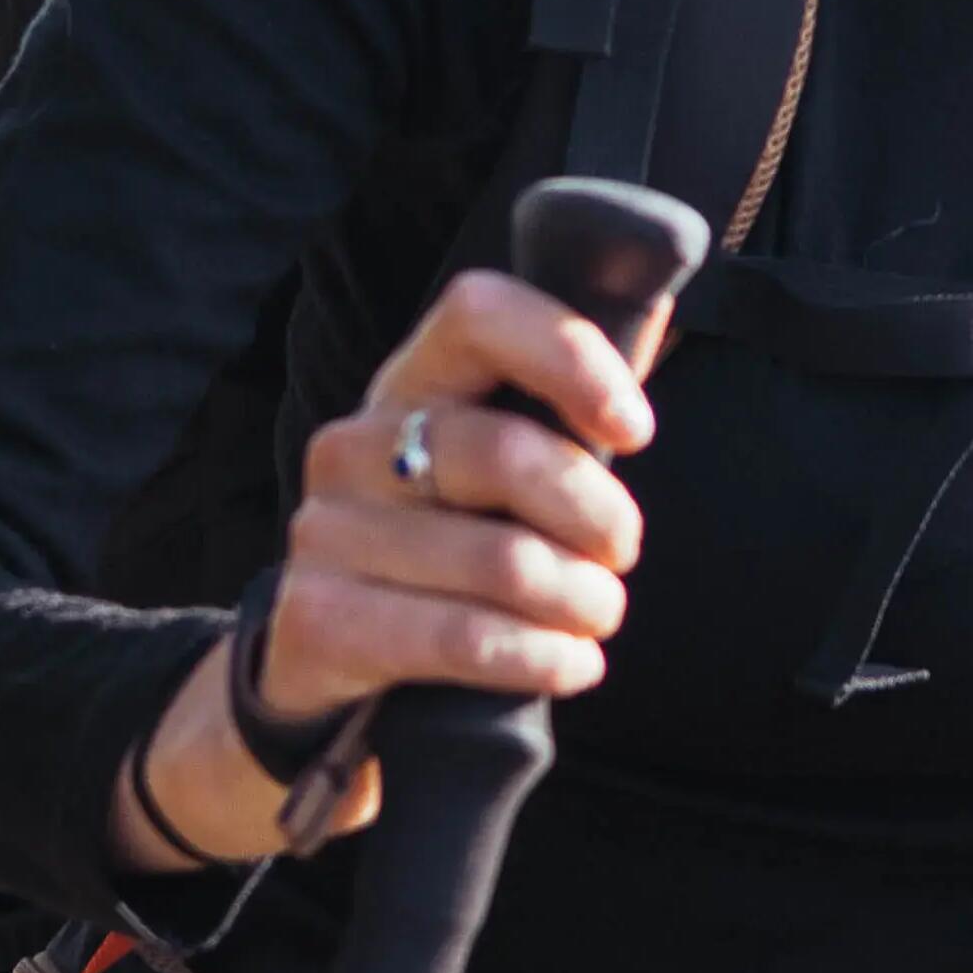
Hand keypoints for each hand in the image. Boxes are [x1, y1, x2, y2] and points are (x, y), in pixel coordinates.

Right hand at [114, 267, 661, 873]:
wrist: (324, 651)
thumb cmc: (449, 542)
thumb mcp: (494, 470)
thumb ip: (561, 408)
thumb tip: (654, 308)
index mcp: (408, 384)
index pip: (478, 314)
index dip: (568, 355)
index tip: (636, 428)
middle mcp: (353, 445)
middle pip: (505, 452)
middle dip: (597, 513)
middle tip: (621, 552)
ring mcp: (325, 530)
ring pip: (501, 561)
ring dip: (582, 600)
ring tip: (600, 615)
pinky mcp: (318, 617)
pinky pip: (462, 638)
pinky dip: (542, 657)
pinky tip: (574, 664)